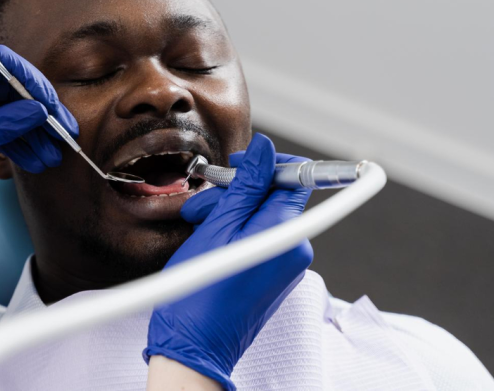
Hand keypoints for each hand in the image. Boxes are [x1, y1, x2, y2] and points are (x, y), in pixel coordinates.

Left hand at [0, 45, 77, 269]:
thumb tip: (35, 110)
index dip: (27, 79)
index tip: (50, 103)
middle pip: (3, 90)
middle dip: (36, 111)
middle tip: (63, 132)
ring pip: (3, 113)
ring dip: (30, 133)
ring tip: (52, 155)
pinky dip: (15, 144)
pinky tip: (35, 158)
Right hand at [144, 134, 312, 390]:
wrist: (194, 344)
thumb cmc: (201, 290)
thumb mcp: (219, 225)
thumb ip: (247, 184)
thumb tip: (266, 149)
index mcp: (286, 231)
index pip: (298, 178)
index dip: (270, 163)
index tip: (242, 161)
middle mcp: (294, 247)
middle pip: (274, 197)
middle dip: (237, 192)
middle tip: (204, 204)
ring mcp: (285, 264)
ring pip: (261, 216)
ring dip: (229, 212)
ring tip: (198, 225)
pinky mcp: (273, 275)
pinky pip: (259, 238)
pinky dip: (234, 232)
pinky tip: (208, 241)